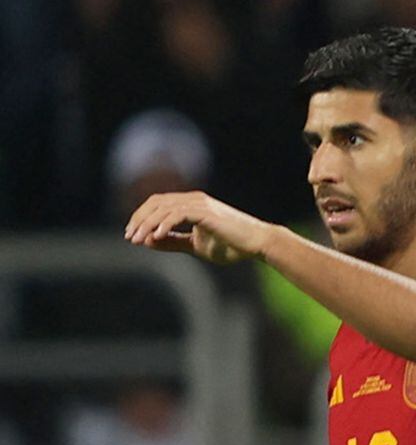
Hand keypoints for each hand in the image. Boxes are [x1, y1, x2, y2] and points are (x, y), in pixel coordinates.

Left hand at [123, 192, 270, 266]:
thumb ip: (173, 242)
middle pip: (156, 203)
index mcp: (191, 204)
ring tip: (139, 240)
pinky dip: (164, 225)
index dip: (141, 217)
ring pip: (163, 208)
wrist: (258, 244)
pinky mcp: (206, 212)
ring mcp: (200, 204)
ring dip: (147, 224)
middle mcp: (193, 199)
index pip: (157, 204)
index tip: (131, 235)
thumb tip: (148, 241)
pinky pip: (178, 214)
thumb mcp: (196, 245)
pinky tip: (157, 236)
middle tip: (130, 237)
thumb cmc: (232, 245)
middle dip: (139, 220)